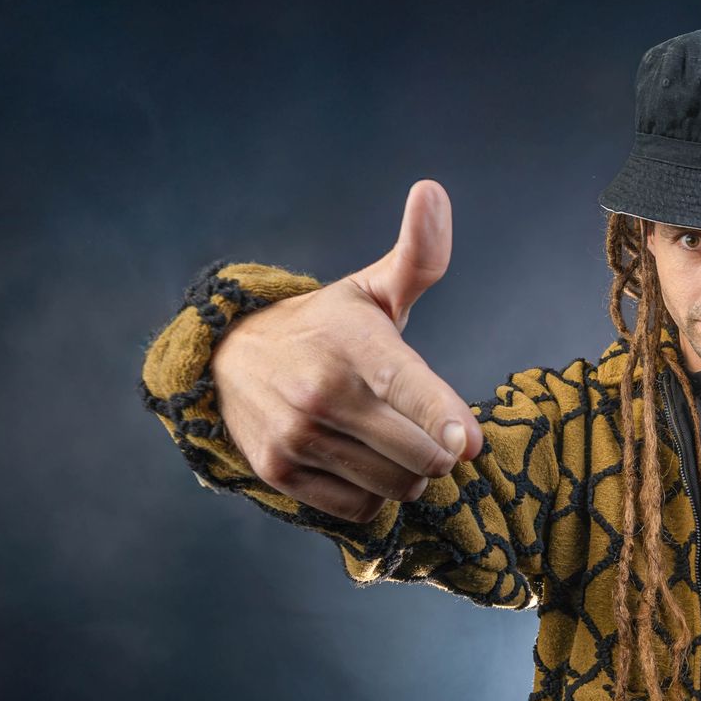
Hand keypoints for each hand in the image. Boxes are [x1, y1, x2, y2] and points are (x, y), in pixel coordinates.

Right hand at [210, 179, 483, 523]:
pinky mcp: (281, 473)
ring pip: (398, 487)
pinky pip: (363, 509)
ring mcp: (298, 436)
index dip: (450, 422)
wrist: (229, 357)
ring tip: (390, 441)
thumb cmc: (327, 326)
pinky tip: (359, 461)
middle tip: (428, 429)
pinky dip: (373, 495)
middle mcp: (323, 392)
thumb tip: (432, 191)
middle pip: (424, 457)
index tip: (470, 442)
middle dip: (441, 450)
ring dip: (409, 474)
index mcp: (355, 344)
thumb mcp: (372, 289)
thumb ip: (419, 255)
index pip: (414, 391)